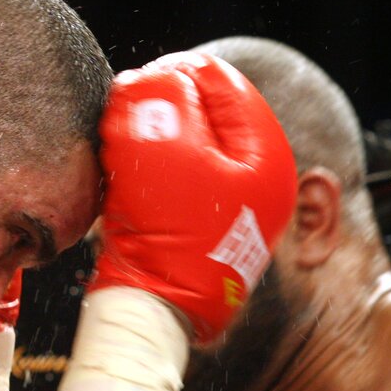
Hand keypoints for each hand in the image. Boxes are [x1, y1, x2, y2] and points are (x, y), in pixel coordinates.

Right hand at [93, 51, 295, 343]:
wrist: (158, 313)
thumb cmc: (168, 233)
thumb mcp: (163, 150)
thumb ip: (158, 99)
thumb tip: (152, 80)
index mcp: (266, 153)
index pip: (217, 80)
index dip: (168, 77)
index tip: (132, 94)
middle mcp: (259, 179)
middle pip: (202, 114)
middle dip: (158, 114)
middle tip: (124, 127)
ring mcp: (233, 207)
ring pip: (184, 147)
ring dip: (149, 147)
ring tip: (124, 163)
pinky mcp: (205, 228)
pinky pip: (175, 181)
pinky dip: (149, 177)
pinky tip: (129, 192)